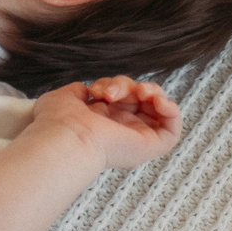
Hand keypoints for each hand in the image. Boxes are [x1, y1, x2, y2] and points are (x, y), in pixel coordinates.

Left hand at [28, 77, 182, 171]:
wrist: (66, 139)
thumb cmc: (58, 122)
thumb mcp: (65, 98)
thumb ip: (77, 92)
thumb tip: (85, 90)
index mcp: (102, 120)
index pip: (121, 95)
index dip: (112, 84)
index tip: (94, 91)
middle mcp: (121, 129)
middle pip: (139, 96)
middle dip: (127, 85)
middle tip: (110, 94)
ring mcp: (137, 137)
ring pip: (158, 107)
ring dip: (152, 91)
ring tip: (140, 93)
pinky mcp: (152, 146)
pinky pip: (173, 128)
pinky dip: (171, 108)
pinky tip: (156, 101)